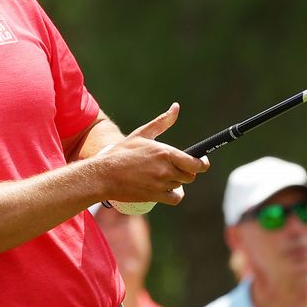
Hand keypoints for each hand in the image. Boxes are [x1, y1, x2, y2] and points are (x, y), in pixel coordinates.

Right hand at [93, 103, 208, 206]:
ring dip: (177, 181)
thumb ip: (162, 121)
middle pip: (190, 175)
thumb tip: (176, 107)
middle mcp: (165, 169)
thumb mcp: (142, 133)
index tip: (201, 161)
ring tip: (166, 175)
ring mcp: (160, 184)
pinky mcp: (154, 196)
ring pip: (180, 185)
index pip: (196, 163)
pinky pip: (175, 198)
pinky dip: (175, 194)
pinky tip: (168, 189)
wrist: (104, 174)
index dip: (202, 163)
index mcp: (165, 153)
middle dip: (187, 171)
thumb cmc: (122, 152)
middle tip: (178, 167)